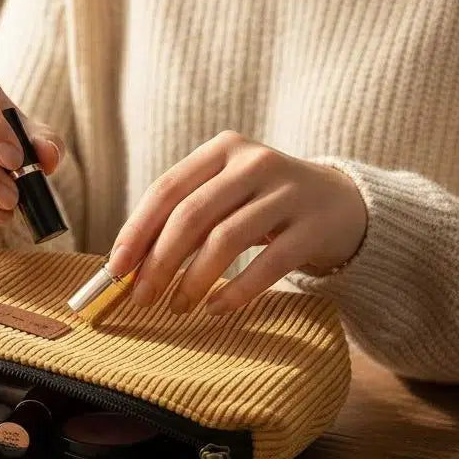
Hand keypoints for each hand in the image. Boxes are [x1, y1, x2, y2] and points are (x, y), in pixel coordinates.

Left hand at [107, 132, 367, 315]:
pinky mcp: (313, 225)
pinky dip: (237, 290)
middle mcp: (255, 162)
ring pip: (227, 238)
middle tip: (142, 298)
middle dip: (160, 261)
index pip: (167, 189)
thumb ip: (183, 219)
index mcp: (222, 150)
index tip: (115, 269)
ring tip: (178, 307)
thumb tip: (127, 265)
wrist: (343, 205)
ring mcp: (288, 191)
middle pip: (192, 214)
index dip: (137, 230)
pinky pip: (269, 263)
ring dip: (194, 279)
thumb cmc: (263, 206)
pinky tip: (216, 308)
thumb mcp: (225, 197)